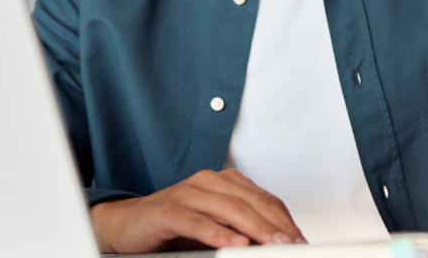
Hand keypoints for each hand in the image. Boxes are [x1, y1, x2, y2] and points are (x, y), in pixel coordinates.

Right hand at [89, 169, 305, 252]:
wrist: (126, 226)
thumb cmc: (172, 227)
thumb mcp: (214, 228)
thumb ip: (240, 230)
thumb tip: (273, 244)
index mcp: (223, 183)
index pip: (264, 199)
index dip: (285, 220)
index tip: (300, 239)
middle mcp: (208, 182)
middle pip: (251, 202)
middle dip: (276, 225)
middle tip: (293, 244)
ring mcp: (188, 193)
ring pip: (229, 209)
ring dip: (255, 229)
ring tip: (273, 245)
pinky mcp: (168, 210)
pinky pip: (198, 221)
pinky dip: (218, 234)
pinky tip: (235, 245)